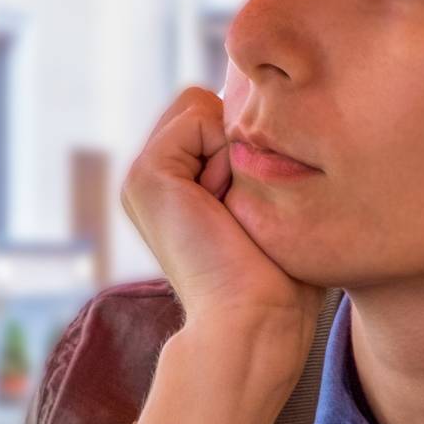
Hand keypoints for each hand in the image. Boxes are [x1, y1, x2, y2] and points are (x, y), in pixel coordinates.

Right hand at [121, 86, 323, 346]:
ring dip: (233, 147)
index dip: (249, 141)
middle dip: (239, 139)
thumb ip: (258, 156)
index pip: (214, 111)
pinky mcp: (145, 176)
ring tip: (231, 207)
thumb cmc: (281, 277)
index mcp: (175, 183)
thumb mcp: (271, 204)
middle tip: (241, 207)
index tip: (253, 205)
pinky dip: (224, 152)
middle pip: (205, 101)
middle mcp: (154, 177)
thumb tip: (270, 110)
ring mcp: (142, 175)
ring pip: (201, 103)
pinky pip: (197, 115)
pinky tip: (221, 205)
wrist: (254, 322)